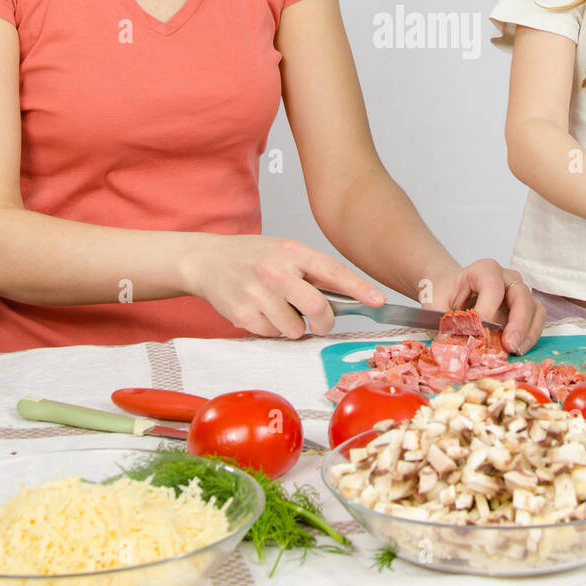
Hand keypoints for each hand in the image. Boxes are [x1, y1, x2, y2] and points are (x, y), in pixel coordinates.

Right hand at [181, 234, 385, 337]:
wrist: (207, 261)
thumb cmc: (253, 257)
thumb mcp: (285, 252)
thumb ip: (314, 271)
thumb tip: (352, 296)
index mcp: (291, 251)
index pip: (332, 271)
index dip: (359, 288)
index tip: (378, 300)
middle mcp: (274, 270)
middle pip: (317, 307)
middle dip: (324, 321)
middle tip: (321, 321)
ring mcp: (257, 293)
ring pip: (294, 328)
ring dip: (293, 326)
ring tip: (279, 308)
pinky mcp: (242, 314)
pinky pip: (272, 335)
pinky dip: (272, 329)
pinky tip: (261, 312)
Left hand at [427, 259, 544, 354]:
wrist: (450, 290)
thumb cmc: (445, 292)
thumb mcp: (435, 301)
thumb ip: (441, 320)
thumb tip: (449, 343)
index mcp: (483, 270)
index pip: (492, 286)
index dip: (488, 307)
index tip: (479, 327)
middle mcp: (506, 278)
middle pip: (521, 295)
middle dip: (517, 322)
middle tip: (509, 345)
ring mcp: (518, 293)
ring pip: (534, 308)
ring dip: (528, 332)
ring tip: (516, 350)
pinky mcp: (525, 309)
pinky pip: (537, 320)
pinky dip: (530, 336)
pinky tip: (519, 350)